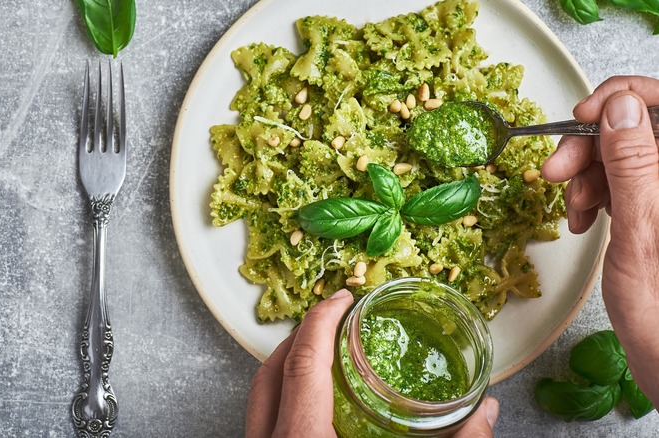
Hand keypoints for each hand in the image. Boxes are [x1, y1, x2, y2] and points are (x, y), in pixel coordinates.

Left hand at [245, 289, 498, 436]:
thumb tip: (487, 413)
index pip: (302, 362)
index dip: (321, 321)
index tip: (340, 297)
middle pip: (271, 371)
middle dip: (303, 336)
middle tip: (334, 319)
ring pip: (260, 394)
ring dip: (290, 364)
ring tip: (325, 352)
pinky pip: (263, 417)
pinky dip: (285, 396)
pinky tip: (314, 401)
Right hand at [541, 75, 658, 404]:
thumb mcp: (640, 231)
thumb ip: (634, 165)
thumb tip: (620, 109)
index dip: (619, 100)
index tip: (581, 119)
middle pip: (633, 128)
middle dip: (588, 146)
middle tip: (554, 173)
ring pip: (620, 154)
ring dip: (585, 176)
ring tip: (573, 210)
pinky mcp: (653, 207)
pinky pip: (617, 182)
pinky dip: (591, 194)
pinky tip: (583, 219)